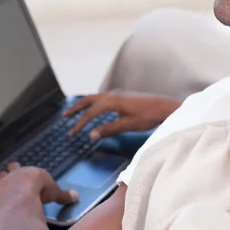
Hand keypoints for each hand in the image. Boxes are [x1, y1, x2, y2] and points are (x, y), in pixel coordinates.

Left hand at [0, 162, 78, 204]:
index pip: (21, 167)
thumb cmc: (39, 190)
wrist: (22, 196)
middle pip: (8, 170)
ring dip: (0, 181)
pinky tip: (0, 197)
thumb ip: (63, 195)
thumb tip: (76, 196)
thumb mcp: (54, 193)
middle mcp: (14, 176)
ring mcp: (3, 184)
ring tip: (3, 186)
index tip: (20, 172)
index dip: (19, 168)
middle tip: (11, 177)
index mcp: (28, 173)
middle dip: (9, 173)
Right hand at [64, 91, 180, 139]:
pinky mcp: (123, 97)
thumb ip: (108, 129)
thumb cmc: (149, 116)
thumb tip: (90, 135)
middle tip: (64, 116)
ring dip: (84, 105)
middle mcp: (113, 95)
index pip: (91, 112)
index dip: (80, 123)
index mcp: (112, 101)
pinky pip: (103, 98)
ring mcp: (119, 94)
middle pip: (89, 100)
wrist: (165, 107)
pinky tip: (94, 110)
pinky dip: (94, 103)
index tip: (72, 133)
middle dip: (76, 108)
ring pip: (96, 98)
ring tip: (74, 112)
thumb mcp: (128, 125)